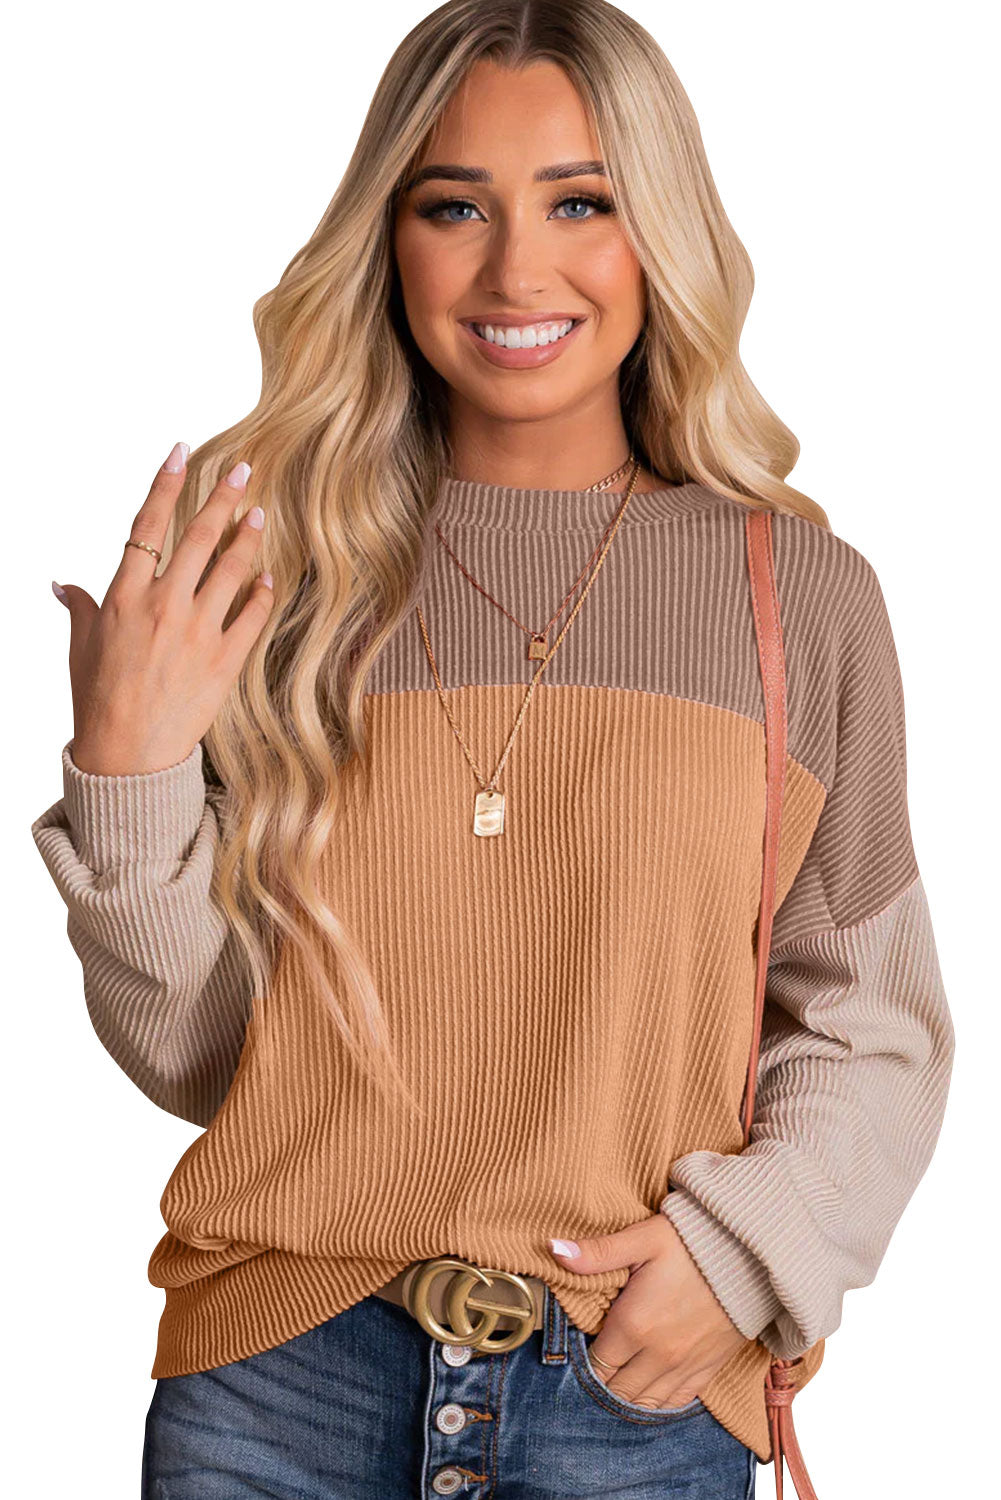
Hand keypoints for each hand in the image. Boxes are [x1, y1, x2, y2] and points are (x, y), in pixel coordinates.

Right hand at [53, 442, 274, 775]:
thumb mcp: (83, 645)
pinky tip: (269, 577)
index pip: (148, 524)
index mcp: (125, 595)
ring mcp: (198, 631)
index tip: (182, 452)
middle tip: (244, 469)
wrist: (127, 754)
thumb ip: (81, 606)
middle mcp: (164, 605)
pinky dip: (263, 593)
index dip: (166, 483)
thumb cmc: (98, 698)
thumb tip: (62, 583)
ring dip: (249, 537)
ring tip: (260, 514)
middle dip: (224, 497)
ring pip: (232, 569)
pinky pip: (252, 615)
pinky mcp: (225, 660)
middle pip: (199, 536)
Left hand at [549, 1213, 748, 1409]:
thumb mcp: (643, 1238)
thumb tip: (554, 1250)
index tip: (582, 1345)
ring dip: (627, 1396)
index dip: (584, 1358)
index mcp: (634, 1324)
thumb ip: (598, 1253)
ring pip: (644, 1403)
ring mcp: (684, 1366)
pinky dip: (658, 1403)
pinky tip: (648, 1391)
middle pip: (616, 1390)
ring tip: (618, 1378)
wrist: (751, 1253)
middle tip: (598, 1362)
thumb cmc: (694, 1240)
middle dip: (602, 1380)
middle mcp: (657, 1354)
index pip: (595, 1363)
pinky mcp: (708, 1369)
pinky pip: (676, 1402)